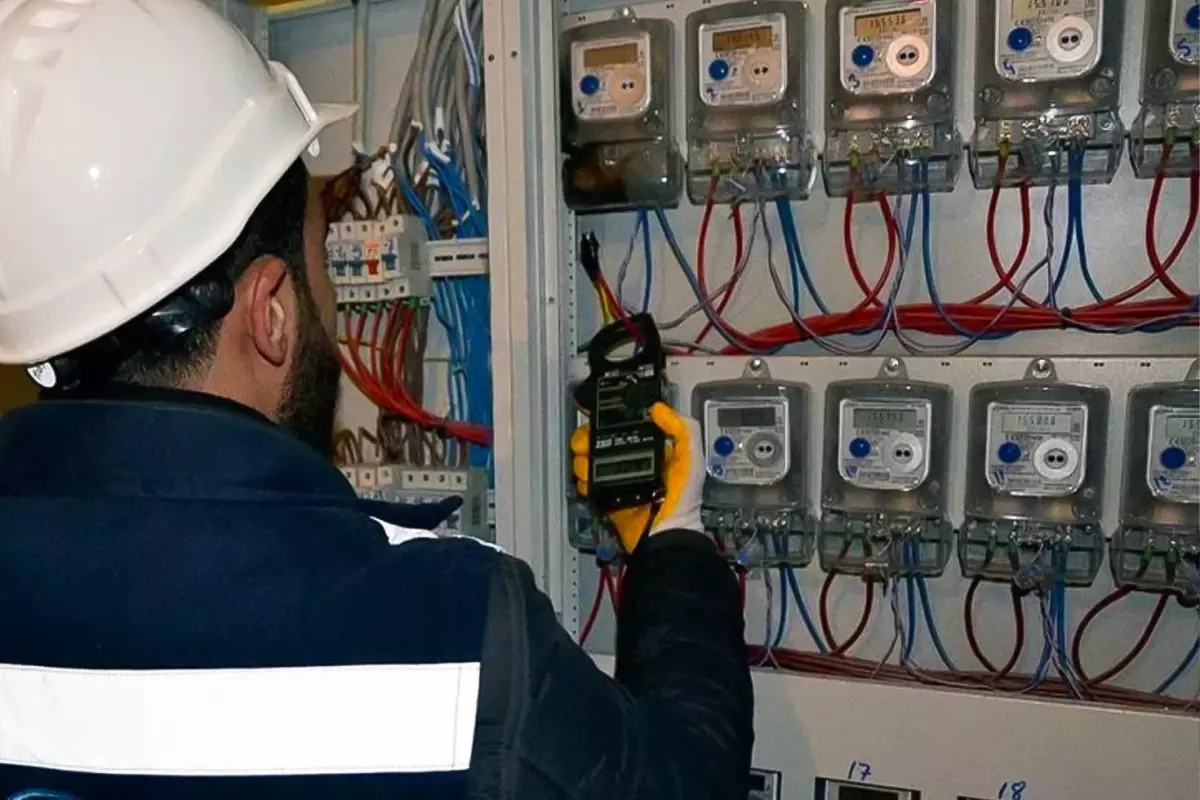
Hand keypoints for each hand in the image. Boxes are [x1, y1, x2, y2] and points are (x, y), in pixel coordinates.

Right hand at [570, 402, 704, 552]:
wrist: (666, 532)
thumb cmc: (683, 497)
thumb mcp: (691, 457)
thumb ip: (683, 429)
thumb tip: (658, 409)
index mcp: (650, 445)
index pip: (624, 422)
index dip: (609, 415)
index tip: (596, 411)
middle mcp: (630, 457)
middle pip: (597, 437)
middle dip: (586, 437)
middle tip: (586, 443)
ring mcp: (615, 475)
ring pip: (586, 458)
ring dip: (583, 459)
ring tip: (589, 465)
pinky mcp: (605, 493)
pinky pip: (585, 480)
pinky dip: (583, 479)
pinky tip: (590, 480)